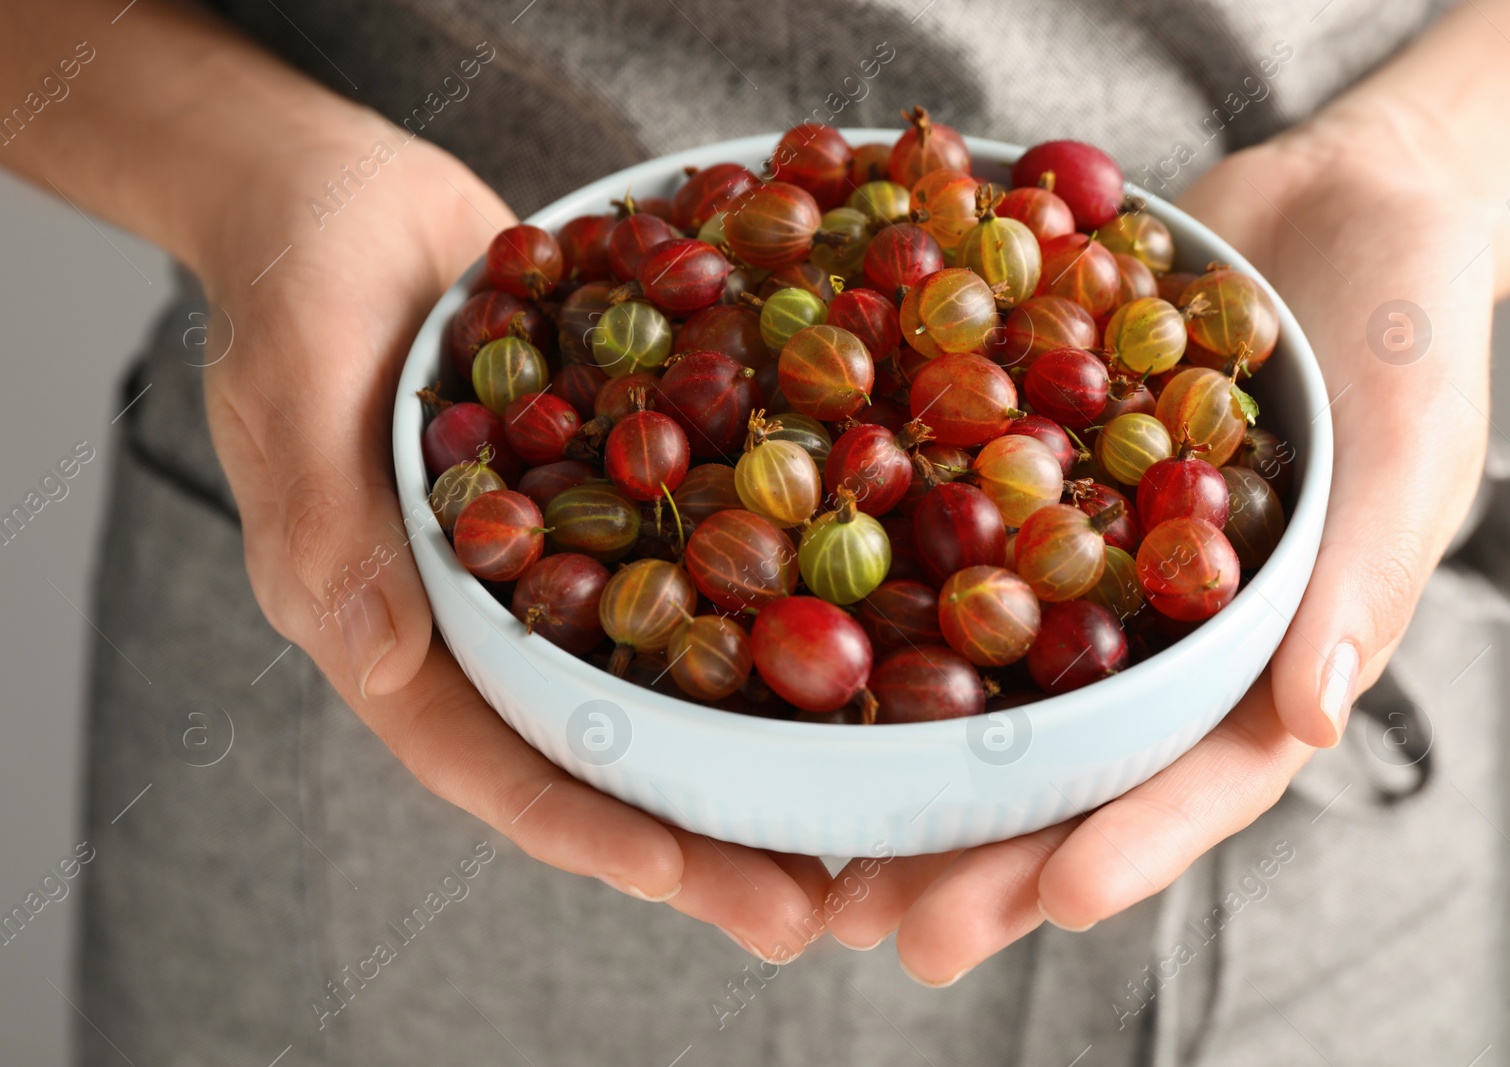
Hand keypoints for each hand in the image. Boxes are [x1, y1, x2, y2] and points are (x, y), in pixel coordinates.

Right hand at [202, 116, 830, 952]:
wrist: (353, 189)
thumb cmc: (293, 277)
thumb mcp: (290, 382)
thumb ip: (323, 518)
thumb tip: (375, 656)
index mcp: (399, 626)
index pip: (496, 764)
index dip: (600, 839)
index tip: (707, 893)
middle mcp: (493, 618)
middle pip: (608, 752)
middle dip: (707, 836)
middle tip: (824, 907)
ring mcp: (564, 562)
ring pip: (670, 680)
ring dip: (761, 752)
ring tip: (868, 816)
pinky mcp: (617, 494)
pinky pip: (701, 565)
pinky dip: (776, 610)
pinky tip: (869, 643)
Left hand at [824, 115, 1494, 981]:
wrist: (1329, 200)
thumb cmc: (1412, 324)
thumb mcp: (1411, 440)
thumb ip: (1361, 574)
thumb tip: (1313, 720)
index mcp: (1269, 655)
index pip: (1207, 775)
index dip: (1138, 843)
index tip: (1058, 902)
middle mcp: (1162, 632)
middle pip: (1073, 764)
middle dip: (989, 851)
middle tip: (892, 926)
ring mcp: (1086, 566)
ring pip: (989, 686)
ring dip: (909, 771)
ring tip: (820, 849)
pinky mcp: (1023, 490)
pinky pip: (948, 553)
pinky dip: (880, 605)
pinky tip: (792, 656)